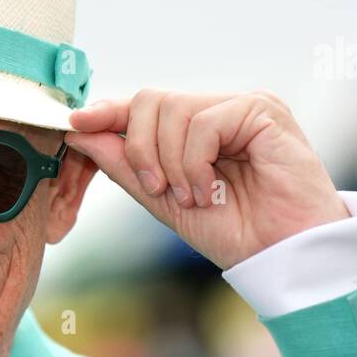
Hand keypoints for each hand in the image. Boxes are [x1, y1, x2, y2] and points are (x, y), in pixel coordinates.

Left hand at [65, 89, 349, 269]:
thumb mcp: (163, 198)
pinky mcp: (263, 110)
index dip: (107, 113)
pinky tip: (208, 190)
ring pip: (171, 109)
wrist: (283, 256)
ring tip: (190, 197)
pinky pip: (201, 123)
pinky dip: (193, 163)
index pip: (143, 106)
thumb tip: (79, 131)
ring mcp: (243, 105)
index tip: (74, 125)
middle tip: (157, 188)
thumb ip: (125, 164)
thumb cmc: (234, 231)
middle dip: (138, 148)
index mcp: (199, 126)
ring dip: (169, 162)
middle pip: (149, 100)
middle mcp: (220, 108)